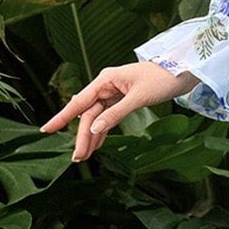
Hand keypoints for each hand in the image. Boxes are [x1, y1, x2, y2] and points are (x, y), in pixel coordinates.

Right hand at [41, 61, 200, 161]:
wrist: (182, 72)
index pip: (79, 101)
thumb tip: (95, 128)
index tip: (47, 129)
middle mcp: (106, 86)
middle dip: (82, 136)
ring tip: (85, 156)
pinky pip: (108, 118)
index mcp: (106, 79)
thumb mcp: (138, 98)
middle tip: (78, 157)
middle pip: (88, 114)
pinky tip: (97, 145)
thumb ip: (116, 114)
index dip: (62, 117)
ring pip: (97, 118)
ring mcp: (114, 93)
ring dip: (91, 136)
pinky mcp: (123, 100)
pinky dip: (103, 131)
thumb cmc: (161, 79)